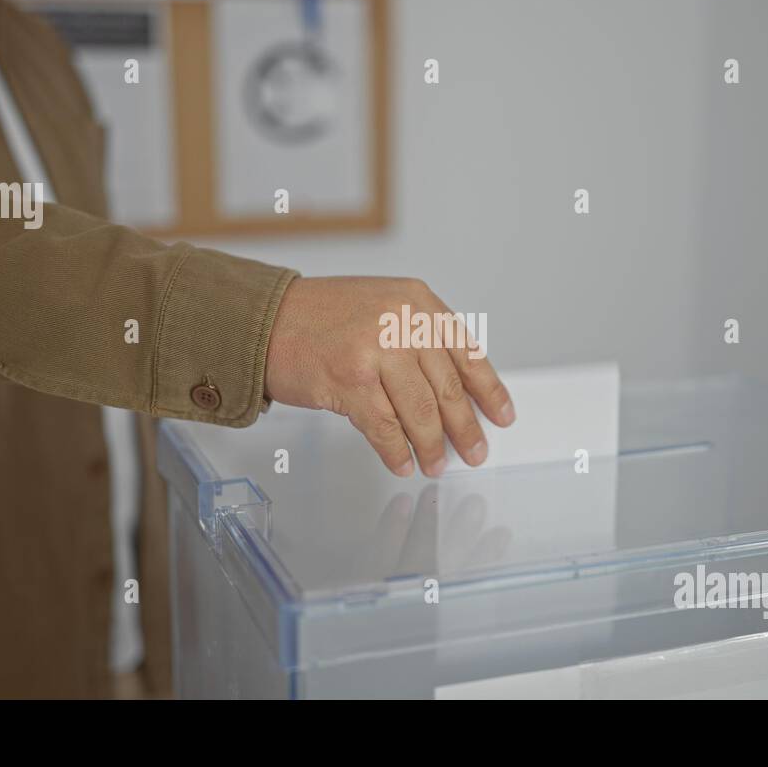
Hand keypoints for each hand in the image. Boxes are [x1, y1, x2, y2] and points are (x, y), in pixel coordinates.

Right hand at [264, 276, 513, 476]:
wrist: (264, 318)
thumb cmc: (321, 317)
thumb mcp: (384, 308)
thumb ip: (418, 340)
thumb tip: (453, 395)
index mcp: (417, 302)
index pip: (467, 352)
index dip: (489, 390)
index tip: (502, 416)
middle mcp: (401, 321)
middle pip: (447, 388)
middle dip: (465, 428)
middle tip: (475, 451)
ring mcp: (376, 350)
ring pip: (420, 411)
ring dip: (432, 446)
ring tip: (437, 464)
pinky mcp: (349, 380)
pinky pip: (384, 427)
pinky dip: (396, 451)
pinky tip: (403, 463)